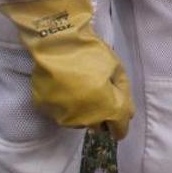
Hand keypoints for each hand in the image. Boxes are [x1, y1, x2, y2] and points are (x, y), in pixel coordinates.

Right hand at [0, 0, 133, 139]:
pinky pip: (60, 112)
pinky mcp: (46, 109)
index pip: (119, 129)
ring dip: (84, 112)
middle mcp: (85, 120)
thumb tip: (125, 109)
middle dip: (102, 116)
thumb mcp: (117, 68)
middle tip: (100, 98)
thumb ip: (123, 92)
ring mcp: (63, 116)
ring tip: (81, 91)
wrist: (56, 43)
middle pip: (98, 126)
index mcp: (107, 109)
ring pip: (79, 122)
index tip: (120, 123)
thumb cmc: (91, 53)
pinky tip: (65, 89)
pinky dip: (65, 105)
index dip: (121, 126)